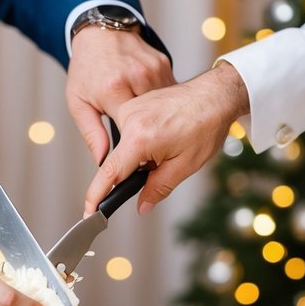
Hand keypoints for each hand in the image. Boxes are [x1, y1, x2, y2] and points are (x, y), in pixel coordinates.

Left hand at [66, 27, 174, 164]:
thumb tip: (103, 161)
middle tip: (142, 142)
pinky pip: (168, 91)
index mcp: (113, 89)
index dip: (131, 146)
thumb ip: (91, 133)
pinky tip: (155, 103)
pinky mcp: (164, 64)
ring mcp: (153, 69)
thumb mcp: (79, 102)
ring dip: (157, 116)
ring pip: (163, 106)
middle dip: (147, 132)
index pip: (129, 131)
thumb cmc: (86, 68)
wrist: (100, 32)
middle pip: (150, 119)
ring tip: (149, 123)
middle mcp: (136, 78)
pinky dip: (162, 100)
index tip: (132, 157)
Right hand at [83, 62, 249, 213]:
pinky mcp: (135, 104)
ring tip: (171, 143)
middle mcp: (129, 119)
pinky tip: (166, 133)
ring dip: (143, 154)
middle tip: (166, 162)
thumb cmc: (205, 124)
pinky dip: (144, 140)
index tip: (89, 211)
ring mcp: (131, 109)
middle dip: (136, 170)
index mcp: (139, 137)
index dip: (97, 194)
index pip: (110, 172)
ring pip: (126, 146)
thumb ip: (158, 188)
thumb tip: (142, 205)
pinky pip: (131, 131)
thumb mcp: (185, 165)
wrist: (215, 94)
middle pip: (119, 160)